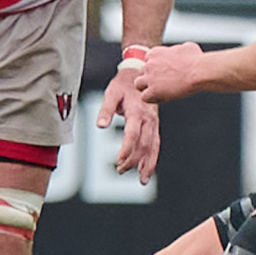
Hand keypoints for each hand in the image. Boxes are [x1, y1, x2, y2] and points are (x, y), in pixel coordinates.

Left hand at [97, 66, 159, 182]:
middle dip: (133, 160)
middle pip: (143, 144)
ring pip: (153, 147)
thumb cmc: (123, 85)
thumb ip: (106, 110)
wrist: (140, 74)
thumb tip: (100, 126)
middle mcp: (149, 119)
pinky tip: (147, 170)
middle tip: (120, 171)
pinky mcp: (154, 126)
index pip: (133, 135)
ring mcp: (154, 123)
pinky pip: (155, 144)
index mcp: (137, 112)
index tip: (118, 161)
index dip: (126, 149)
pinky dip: (152, 158)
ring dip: (147, 164)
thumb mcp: (111, 93)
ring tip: (141, 180)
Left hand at [135, 42, 204, 104]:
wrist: (199, 71)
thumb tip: (182, 50)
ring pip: (138, 84)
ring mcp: (150, 77)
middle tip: (163, 82)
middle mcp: (149, 64)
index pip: (148, 60)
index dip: (155, 68)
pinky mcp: (153, 90)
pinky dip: (152, 99)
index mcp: (155, 52)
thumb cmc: (196, 59)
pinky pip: (144, 97)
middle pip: (143, 72)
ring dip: (146, 88)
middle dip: (151, 77)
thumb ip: (178, 49)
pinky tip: (162, 98)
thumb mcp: (186, 47)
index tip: (164, 72)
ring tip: (158, 91)